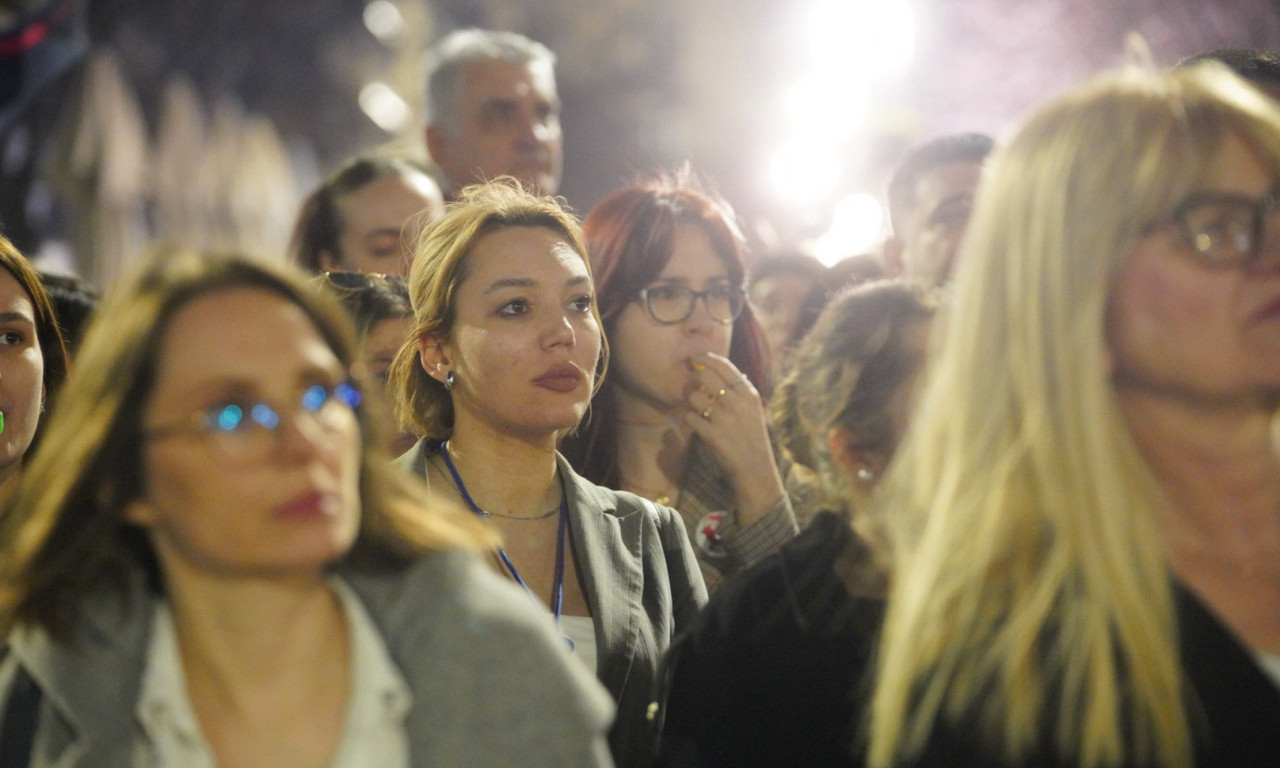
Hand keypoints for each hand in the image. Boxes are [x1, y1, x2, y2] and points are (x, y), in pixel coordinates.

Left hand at [682, 353, 785, 526]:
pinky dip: (689, 419)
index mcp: (748, 394)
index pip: (724, 366)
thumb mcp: (753, 410)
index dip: (707, 358)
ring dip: (691, 401)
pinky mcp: (712, 435)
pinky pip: (690, 417)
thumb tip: (717, 369)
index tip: (696, 357)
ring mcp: (724, 419)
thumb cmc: (751, 436)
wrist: (755, 468)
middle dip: (694, 378)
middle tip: (693, 383)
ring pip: (694, 397)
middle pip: (705, 376)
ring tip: (697, 408)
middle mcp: (737, 403)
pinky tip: (696, 423)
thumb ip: (738, 391)